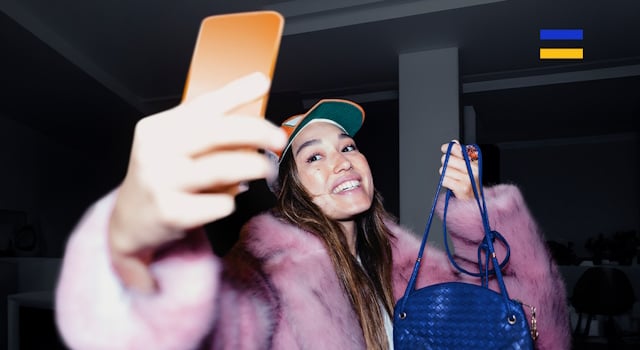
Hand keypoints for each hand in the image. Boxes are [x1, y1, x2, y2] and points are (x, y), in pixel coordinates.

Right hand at [108, 73, 285, 290]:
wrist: (131, 222)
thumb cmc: (163, 177)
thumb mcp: (174, 145)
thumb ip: (208, 126)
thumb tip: (255, 103)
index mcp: (157, 128)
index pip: (202, 105)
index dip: (235, 92)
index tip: (262, 83)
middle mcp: (155, 152)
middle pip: (215, 133)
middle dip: (255, 132)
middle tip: (278, 138)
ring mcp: (160, 183)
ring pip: (220, 168)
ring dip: (251, 166)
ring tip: (266, 168)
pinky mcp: (170, 213)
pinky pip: (217, 204)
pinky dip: (230, 201)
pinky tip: (226, 200)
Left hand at [439, 141, 479, 200]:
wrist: (477, 201)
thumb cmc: (472, 182)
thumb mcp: (469, 166)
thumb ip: (461, 154)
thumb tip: (454, 142)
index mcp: (476, 161)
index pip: (458, 148)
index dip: (448, 148)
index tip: (444, 148)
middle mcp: (474, 169)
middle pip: (447, 159)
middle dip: (445, 164)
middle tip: (450, 168)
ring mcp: (468, 178)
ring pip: (444, 170)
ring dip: (446, 175)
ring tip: (453, 178)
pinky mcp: (462, 188)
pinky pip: (444, 180)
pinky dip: (445, 182)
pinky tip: (452, 184)